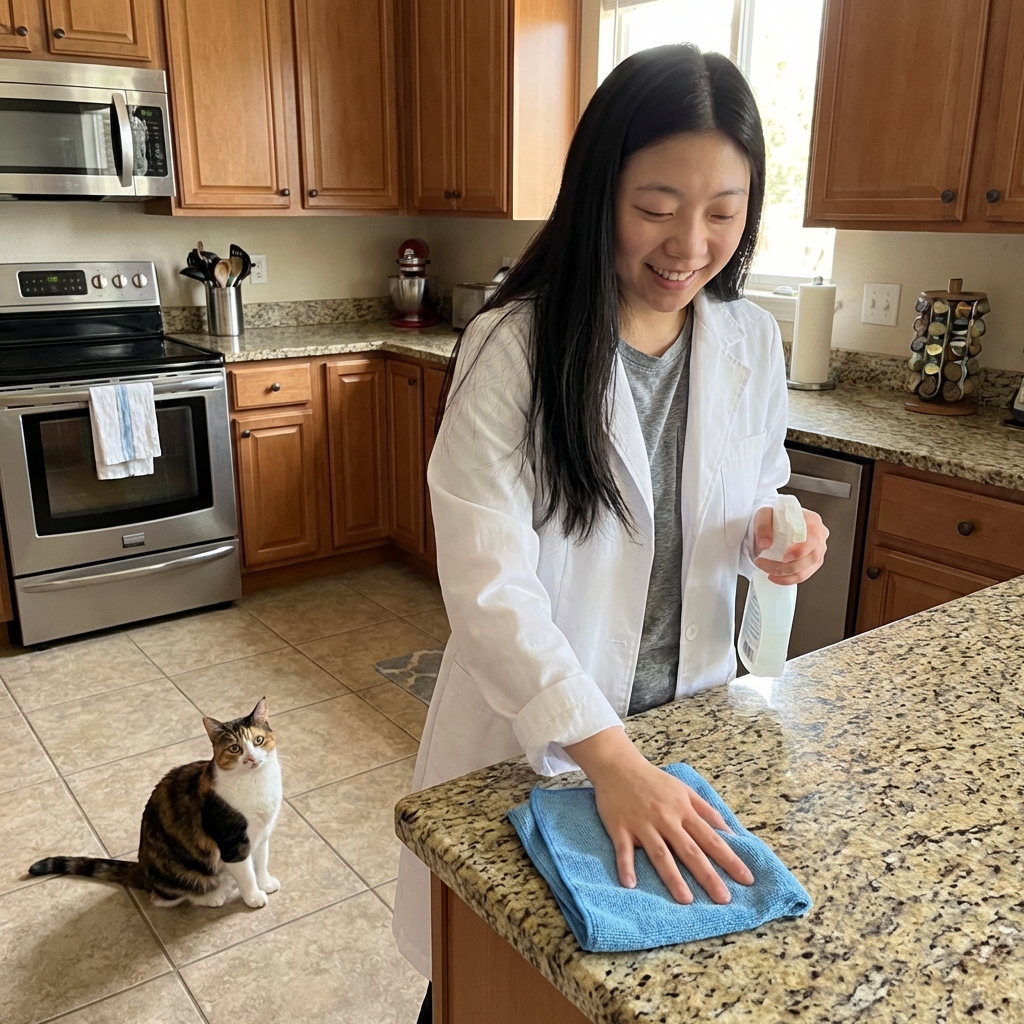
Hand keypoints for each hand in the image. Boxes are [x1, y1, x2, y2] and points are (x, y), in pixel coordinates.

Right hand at [564, 728, 753, 903]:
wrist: (618, 765)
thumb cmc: (654, 781)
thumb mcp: (684, 790)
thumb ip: (706, 811)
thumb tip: (730, 833)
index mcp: (683, 810)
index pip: (711, 838)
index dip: (729, 859)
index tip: (746, 878)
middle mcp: (665, 819)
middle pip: (689, 850)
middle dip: (708, 875)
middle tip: (723, 898)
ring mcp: (642, 824)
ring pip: (660, 854)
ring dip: (673, 877)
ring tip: (686, 900)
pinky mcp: (620, 828)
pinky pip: (623, 850)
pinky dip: (626, 867)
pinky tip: (630, 884)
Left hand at [752, 506, 827, 583]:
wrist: (773, 523)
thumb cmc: (773, 517)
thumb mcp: (764, 515)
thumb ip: (763, 527)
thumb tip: (764, 544)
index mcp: (812, 520)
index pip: (813, 538)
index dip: (800, 551)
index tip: (784, 558)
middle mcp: (819, 535)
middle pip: (812, 557)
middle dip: (789, 567)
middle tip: (768, 566)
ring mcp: (818, 549)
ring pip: (809, 569)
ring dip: (787, 575)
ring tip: (769, 572)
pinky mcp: (813, 561)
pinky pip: (805, 574)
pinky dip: (789, 579)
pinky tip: (776, 577)